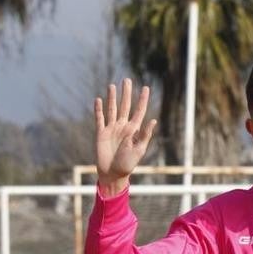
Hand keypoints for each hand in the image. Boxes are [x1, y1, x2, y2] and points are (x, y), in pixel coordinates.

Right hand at [95, 79, 156, 196]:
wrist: (112, 174)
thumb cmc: (128, 164)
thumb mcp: (139, 150)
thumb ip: (145, 135)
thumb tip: (153, 120)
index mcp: (134, 130)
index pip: (139, 111)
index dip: (142, 100)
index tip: (146, 88)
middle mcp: (123, 127)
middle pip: (125, 106)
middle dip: (126, 94)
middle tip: (127, 80)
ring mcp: (111, 129)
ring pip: (112, 109)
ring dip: (112, 98)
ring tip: (113, 86)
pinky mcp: (101, 133)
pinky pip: (99, 119)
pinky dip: (99, 109)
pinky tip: (99, 100)